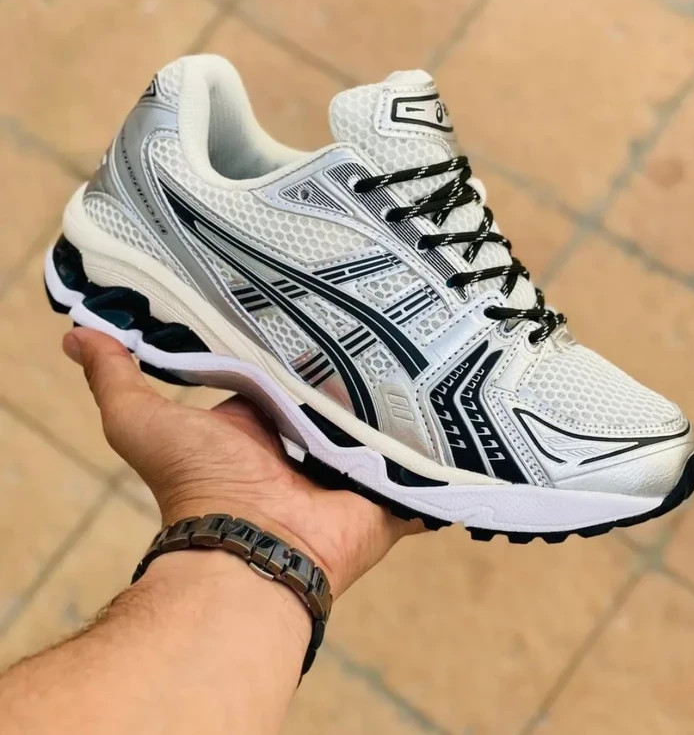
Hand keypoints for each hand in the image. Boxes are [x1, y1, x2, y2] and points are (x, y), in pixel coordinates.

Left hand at [63, 327, 422, 595]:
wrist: (250, 550)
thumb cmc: (198, 486)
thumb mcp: (144, 422)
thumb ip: (116, 378)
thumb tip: (76, 333)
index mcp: (267, 423)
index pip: (294, 371)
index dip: (306, 342)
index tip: (325, 298)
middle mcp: (311, 445)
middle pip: (344, 398)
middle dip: (364, 368)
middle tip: (395, 315)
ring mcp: (353, 471)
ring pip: (387, 428)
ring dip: (403, 405)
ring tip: (441, 349)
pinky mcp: (390, 494)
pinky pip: (424, 470)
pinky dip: (440, 455)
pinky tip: (463, 416)